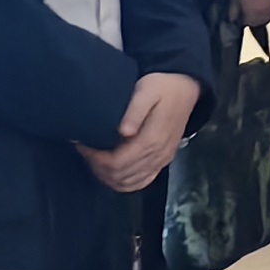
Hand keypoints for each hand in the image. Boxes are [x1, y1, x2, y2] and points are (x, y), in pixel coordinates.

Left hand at [77, 70, 202, 191]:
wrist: (186, 88)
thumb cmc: (163, 86)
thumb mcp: (147, 90)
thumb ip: (135, 111)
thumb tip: (123, 132)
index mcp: (152, 139)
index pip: (117, 163)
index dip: (95, 159)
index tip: (83, 145)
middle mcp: (158, 154)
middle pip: (120, 175)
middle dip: (98, 167)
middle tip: (85, 151)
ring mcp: (162, 160)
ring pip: (129, 183)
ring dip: (108, 176)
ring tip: (95, 160)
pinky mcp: (163, 161)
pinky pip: (142, 182)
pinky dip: (124, 183)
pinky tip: (113, 173)